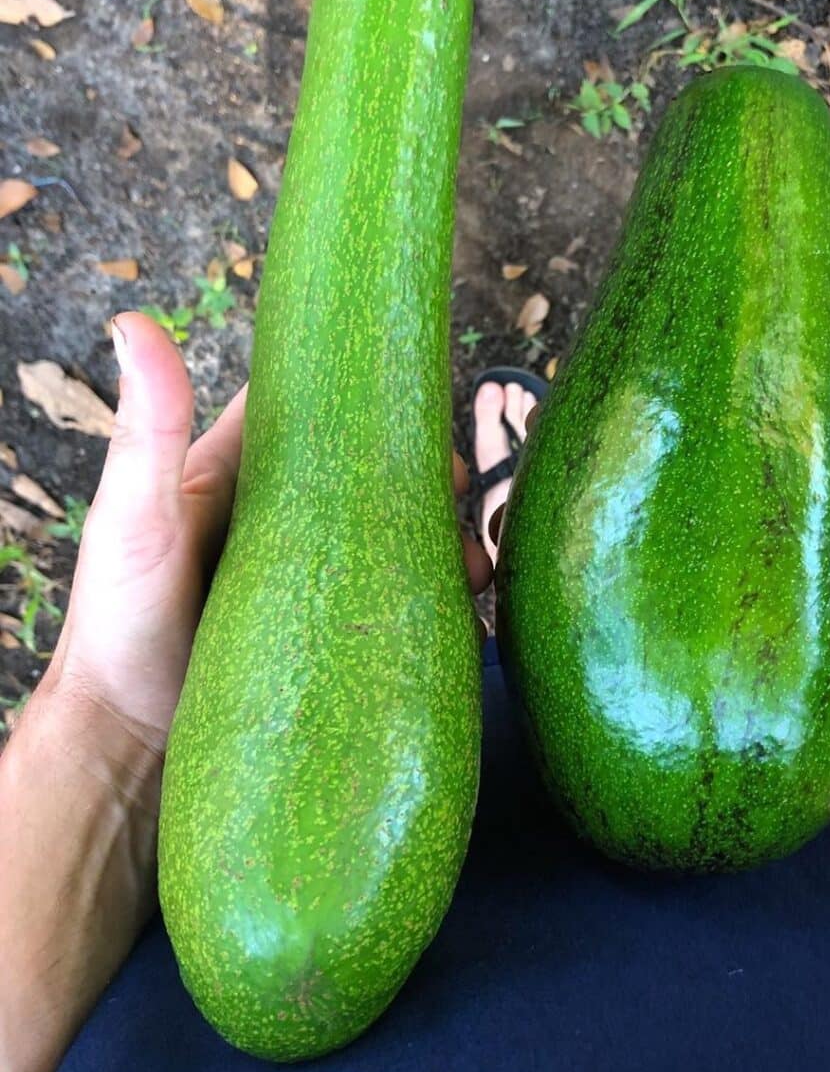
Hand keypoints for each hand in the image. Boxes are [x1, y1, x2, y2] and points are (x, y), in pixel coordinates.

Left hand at [37, 315, 490, 761]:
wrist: (130, 751)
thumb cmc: (116, 629)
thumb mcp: (134, 520)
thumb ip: (149, 428)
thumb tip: (134, 319)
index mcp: (234, 477)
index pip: (303, 407)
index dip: (355, 391)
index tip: (407, 393)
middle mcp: (280, 522)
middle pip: (368, 471)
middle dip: (423, 472)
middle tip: (456, 490)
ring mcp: (313, 578)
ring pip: (396, 536)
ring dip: (444, 536)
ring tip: (471, 561)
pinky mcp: (337, 634)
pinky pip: (402, 601)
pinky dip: (442, 596)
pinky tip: (465, 604)